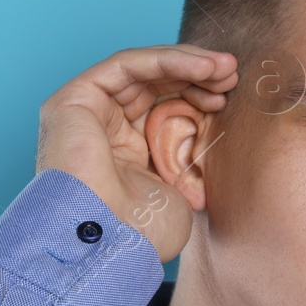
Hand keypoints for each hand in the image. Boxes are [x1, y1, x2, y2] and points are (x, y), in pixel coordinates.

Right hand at [34, 44, 237, 262]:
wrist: (111, 246)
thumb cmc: (145, 233)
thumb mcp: (184, 188)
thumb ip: (193, 155)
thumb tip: (224, 130)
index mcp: (127, 153)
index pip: (164, 108)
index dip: (199, 95)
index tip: (232, 93)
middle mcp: (104, 130)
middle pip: (155, 85)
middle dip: (197, 76)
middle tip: (233, 74)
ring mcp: (86, 114)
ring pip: (142, 70)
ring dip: (188, 63)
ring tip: (225, 68)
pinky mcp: (73, 100)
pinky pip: (126, 65)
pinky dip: (166, 59)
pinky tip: (202, 67)